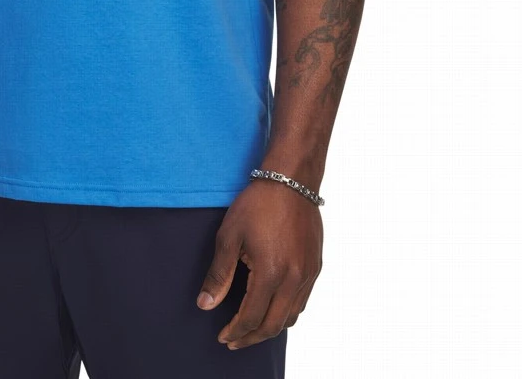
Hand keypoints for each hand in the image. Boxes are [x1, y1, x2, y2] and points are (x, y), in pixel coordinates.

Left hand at [195, 178, 322, 350]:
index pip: (251, 317)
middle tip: (234, 340)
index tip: (223, 337)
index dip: (235, 331)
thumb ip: (218, 274)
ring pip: (291, 316)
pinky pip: (302, 301)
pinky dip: (286, 312)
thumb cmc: (257, 204)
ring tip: (251, 327)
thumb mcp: (229, 236)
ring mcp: (308, 274)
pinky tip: (273, 307)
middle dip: (251, 337)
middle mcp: (294, 279)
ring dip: (270, 327)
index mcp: (271, 273)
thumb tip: (205, 305)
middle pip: (273, 324)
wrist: (291, 181)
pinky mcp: (315, 266)